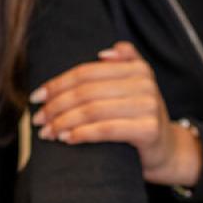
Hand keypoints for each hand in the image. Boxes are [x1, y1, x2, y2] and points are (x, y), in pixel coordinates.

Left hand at [29, 41, 201, 186]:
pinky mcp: (149, 129)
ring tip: (47, 132)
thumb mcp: (135, 87)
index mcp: (137, 68)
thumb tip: (102, 52)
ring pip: (92, 110)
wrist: (166, 150)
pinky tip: (66, 139)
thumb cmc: (140, 118)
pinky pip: (106, 130)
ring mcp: (149, 105)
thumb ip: (124, 63)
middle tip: (38, 119)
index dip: (58, 84)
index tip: (36, 97)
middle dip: (56, 105)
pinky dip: (82, 134)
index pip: (86, 73)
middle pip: (86, 91)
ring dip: (63, 122)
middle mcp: (145, 83)